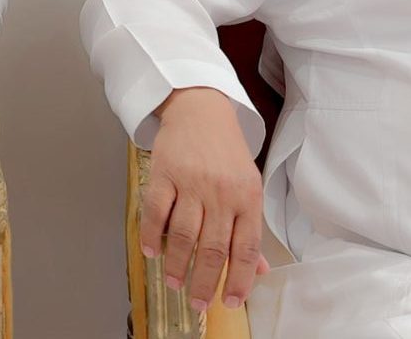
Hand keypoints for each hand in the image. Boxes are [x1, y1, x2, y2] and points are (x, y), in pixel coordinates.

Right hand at [143, 87, 268, 312]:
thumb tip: (259, 270)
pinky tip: (152, 252)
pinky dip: (151, 235)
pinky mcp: (165, 172)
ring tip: (174, 283)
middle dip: (204, 283)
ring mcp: (192, 182)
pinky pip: (155, 211)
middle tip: (197, 303)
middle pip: (213, 248)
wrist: (201, 109)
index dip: (238, 280)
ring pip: (183, 235)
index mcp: (247, 198)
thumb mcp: (247, 187)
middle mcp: (222, 192)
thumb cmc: (226, 152)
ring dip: (177, 265)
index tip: (229, 301)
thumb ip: (250, 230)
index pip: (246, 248)